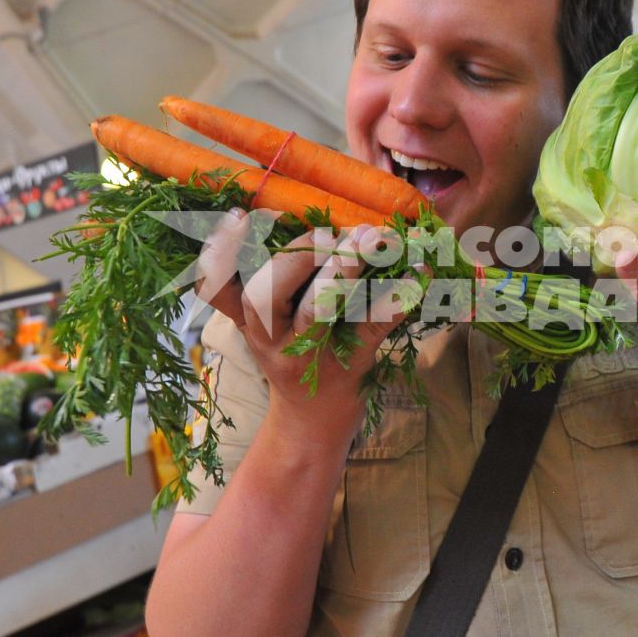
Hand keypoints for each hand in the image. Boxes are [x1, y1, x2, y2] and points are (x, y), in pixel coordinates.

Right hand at [195, 211, 412, 441]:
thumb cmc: (292, 358)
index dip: (220, 253)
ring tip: (367, 241)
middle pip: (265, 297)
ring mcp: (311, 354)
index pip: (217, 288)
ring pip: (315, 313)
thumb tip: (284, 213)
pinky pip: (375, 326)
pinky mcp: (353, 360)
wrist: (314, 423)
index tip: (237, 215)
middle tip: (327, 232)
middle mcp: (271, 339)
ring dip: (339, 274)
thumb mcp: (264, 326)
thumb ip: (262, 280)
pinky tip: (420, 270)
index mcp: (248, 322)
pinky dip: (400, 296)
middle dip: (296, 257)